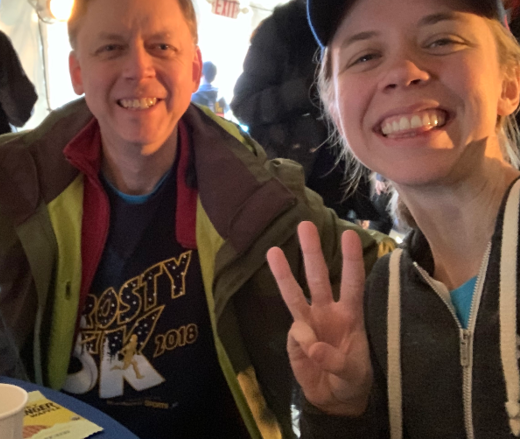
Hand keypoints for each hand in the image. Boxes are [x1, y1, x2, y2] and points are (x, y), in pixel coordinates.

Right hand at [267, 221, 371, 415]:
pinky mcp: (295, 339)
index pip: (352, 283)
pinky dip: (303, 342)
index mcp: (351, 315)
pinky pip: (296, 334)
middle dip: (312, 252)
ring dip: (284, 273)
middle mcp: (328, 312)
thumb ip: (336, 361)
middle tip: (305, 225)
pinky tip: (311, 356)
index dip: (351, 260)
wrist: (334, 400)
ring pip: (295, 293)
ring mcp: (309, 323)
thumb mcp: (354, 375)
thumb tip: (312, 345)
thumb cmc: (351, 380)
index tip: (351, 235)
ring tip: (273, 250)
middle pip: (319, 277)